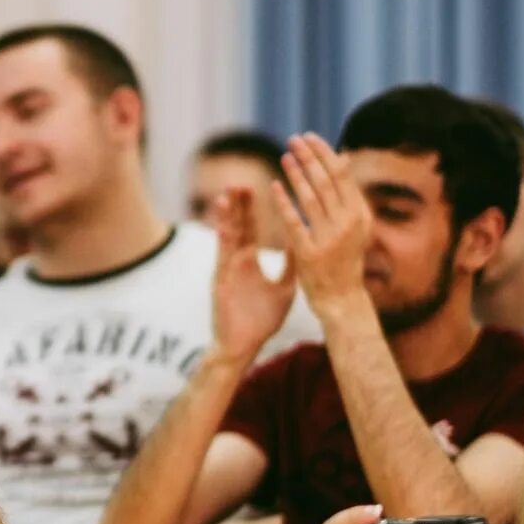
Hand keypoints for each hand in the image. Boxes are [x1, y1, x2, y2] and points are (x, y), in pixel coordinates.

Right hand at [210, 188, 296, 361]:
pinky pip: (223, 249)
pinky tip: (222, 213)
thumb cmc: (261, 320)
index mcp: (248, 261)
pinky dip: (222, 229)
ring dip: (229, 211)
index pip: (251, 228)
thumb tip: (301, 244)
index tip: (258, 185)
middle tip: (242, 179)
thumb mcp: (283, 287)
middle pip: (238, 225)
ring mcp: (226, 267)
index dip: (254, 208)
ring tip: (231, 189)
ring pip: (227, 233)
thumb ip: (290, 265)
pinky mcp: (221, 277)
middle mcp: (235, 260)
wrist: (243, 345)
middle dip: (240, 203)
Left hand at [274, 134, 372, 316]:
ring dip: (296, 173)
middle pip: (326, 181)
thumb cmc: (345, 258)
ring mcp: (329, 239)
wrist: (342, 299)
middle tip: (293, 139)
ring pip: (310, 198)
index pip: (342, 175)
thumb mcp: (356, 226)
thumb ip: (347, 195)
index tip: (309, 137)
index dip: (324, 153)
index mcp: (361, 214)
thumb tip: (343, 156)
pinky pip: (293, 222)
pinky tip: (274, 185)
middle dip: (309, 156)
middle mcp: (348, 224)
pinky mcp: (309, 253)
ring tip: (284, 156)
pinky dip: (283, 202)